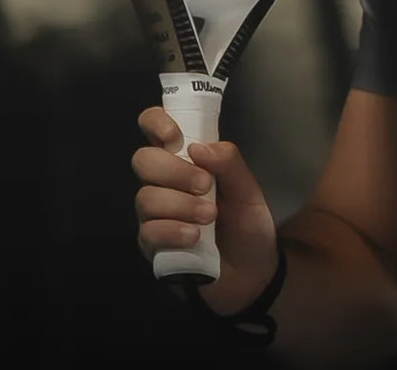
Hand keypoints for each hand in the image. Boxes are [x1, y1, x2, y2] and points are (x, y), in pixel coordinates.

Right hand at [133, 106, 279, 315]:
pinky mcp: (151, 245)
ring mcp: (154, 213)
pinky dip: (173, 230)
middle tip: (206, 185)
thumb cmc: (248, 224)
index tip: (174, 136)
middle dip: (174, 171)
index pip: (153, 127)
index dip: (156, 122)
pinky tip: (194, 238)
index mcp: (185, 159)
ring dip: (180, 204)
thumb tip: (197, 146)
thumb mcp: (249, 189)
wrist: (253, 275)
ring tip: (209, 216)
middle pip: (143, 160)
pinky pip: (148, 231)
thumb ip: (229, 162)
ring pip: (145, 197)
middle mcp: (163, 182)